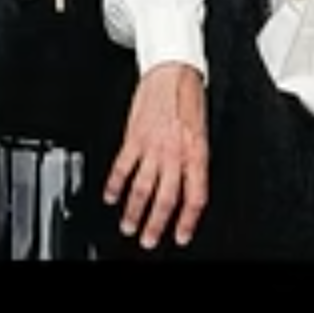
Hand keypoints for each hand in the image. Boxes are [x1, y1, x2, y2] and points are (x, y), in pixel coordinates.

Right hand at [103, 61, 209, 249]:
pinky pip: (122, 167)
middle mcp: (175, 154)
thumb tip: (189, 188)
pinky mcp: (134, 137)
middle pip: (166, 199)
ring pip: (142, 188)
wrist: (173, 72)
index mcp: (197, 154)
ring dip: (133, 211)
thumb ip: (195, 162)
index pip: (195, 197)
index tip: (181, 236)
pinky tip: (110, 196)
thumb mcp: (203, 134)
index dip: (188, 221)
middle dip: (156, 225)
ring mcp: (153, 147)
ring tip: (128, 225)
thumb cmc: (189, 100)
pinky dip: (115, 185)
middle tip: (148, 240)